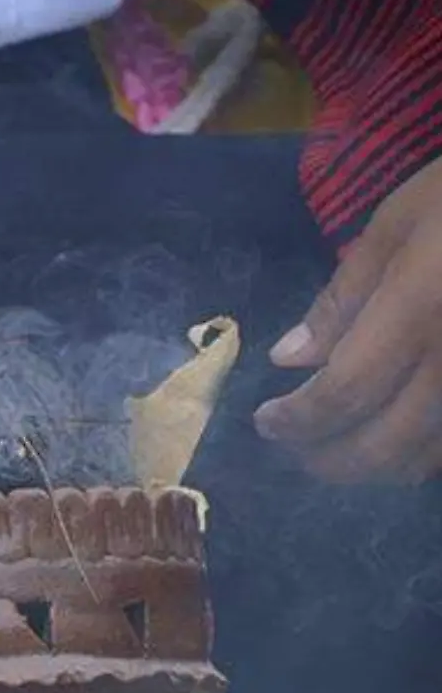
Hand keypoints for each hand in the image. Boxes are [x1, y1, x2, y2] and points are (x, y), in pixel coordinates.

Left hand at [257, 155, 441, 482]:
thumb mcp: (397, 225)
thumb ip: (342, 298)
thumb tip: (289, 361)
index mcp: (418, 312)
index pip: (342, 393)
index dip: (297, 420)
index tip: (267, 422)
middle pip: (384, 443)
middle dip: (329, 459)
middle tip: (297, 450)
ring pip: (427, 457)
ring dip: (375, 468)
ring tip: (339, 452)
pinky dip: (424, 457)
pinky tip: (400, 445)